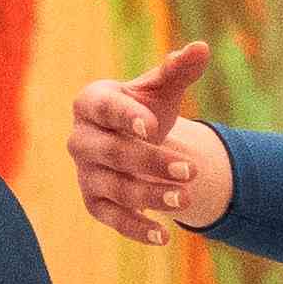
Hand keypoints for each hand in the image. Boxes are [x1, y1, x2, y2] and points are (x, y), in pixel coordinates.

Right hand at [67, 40, 235, 245]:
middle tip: (192, 170)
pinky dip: (137, 228)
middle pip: (113, 154)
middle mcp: (81, 138)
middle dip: (152, 163)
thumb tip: (201, 48)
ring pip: (116, 188)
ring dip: (152, 196)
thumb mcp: (162, 90)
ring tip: (186, 199)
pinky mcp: (94, 202)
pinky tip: (163, 236)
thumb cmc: (145, 110)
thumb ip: (179, 69)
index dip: (128, 118)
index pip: (106, 109)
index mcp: (92, 102)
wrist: (134, 143)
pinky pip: (112, 219)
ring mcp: (86, 173)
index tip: (155, 127)